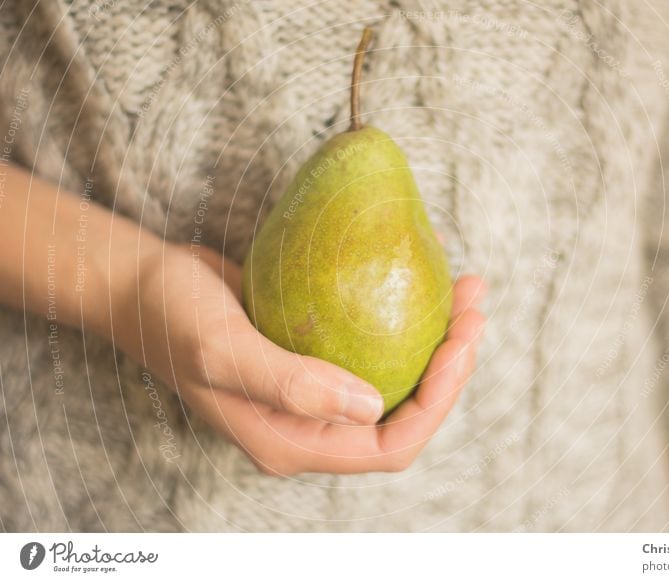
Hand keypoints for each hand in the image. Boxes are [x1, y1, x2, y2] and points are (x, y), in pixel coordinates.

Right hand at [127, 242, 484, 474]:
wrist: (141, 285)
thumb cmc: (171, 318)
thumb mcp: (223, 352)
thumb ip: (292, 386)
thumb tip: (372, 406)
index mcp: (295, 442)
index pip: (388, 444)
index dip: (436, 403)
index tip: (460, 344)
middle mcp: (312, 423)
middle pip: (404, 410)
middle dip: (450, 365)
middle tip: (474, 307)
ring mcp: (314, 387)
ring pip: (395, 373)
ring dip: (436, 335)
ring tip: (465, 287)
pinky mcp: (314, 351)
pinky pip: (373, 340)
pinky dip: (404, 313)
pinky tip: (423, 276)